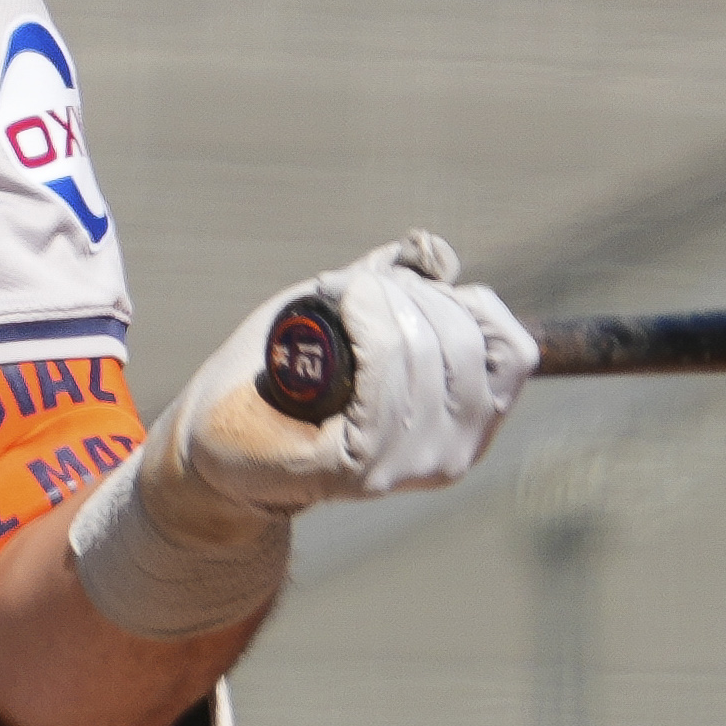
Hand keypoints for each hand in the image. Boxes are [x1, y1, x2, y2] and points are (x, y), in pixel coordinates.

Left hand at [60, 233, 536, 639]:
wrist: (213, 438)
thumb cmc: (282, 379)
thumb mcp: (353, 315)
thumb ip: (401, 283)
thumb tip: (439, 257)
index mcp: (469, 424)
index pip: (512, 350)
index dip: (464, 303)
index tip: (403, 292)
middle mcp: (452, 455)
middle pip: (464, 339)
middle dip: (408, 291)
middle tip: (348, 290)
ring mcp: (407, 466)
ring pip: (422, 349)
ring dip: (376, 299)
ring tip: (334, 295)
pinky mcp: (359, 468)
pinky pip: (384, 377)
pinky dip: (362, 321)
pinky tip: (337, 305)